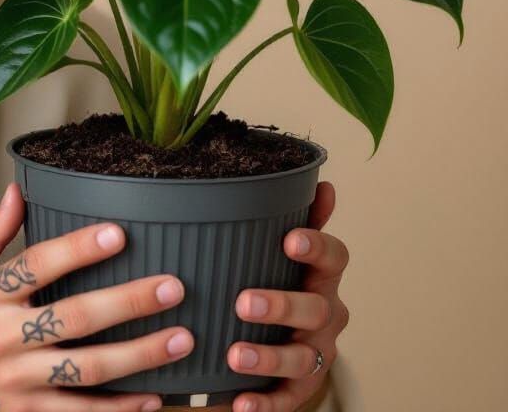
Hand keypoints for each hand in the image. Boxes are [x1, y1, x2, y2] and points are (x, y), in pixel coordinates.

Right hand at [0, 180, 194, 411]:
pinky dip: (119, 410)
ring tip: (182, 338)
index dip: (78, 248)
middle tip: (173, 287)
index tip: (120, 233)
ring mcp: (16, 385)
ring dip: (139, 356)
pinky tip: (154, 397)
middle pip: (74, 318)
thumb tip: (20, 189)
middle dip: (129, 302)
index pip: (38, 265)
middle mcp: (2, 339)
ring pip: (87, 370)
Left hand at [226, 181, 350, 411]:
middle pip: (315, 309)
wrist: (289, 339)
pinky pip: (288, 400)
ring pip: (302, 357)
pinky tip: (239, 404)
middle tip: (243, 302)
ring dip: (269, 358)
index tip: (289, 238)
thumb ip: (301, 216)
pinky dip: (265, 405)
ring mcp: (317, 352)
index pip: (334, 257)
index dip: (316, 247)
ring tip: (235, 356)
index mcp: (322, 275)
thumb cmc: (282, 278)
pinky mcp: (300, 389)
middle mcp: (327, 314)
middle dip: (281, 305)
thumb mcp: (289, 249)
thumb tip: (323, 179)